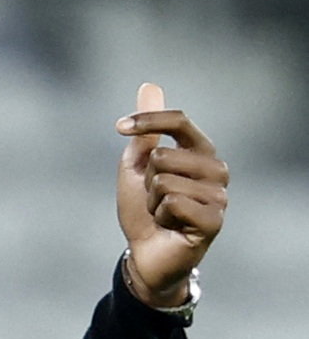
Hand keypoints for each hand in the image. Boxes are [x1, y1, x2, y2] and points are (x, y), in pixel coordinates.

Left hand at [115, 83, 227, 305]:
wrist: (144, 252)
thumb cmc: (143, 209)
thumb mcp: (137, 165)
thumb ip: (146, 130)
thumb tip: (151, 86)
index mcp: (201, 152)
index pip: (180, 121)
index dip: (147, 121)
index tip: (119, 127)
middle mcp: (217, 170)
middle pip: (163, 155)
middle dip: (145, 180)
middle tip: (153, 199)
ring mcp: (219, 196)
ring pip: (164, 180)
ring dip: (151, 201)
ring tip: (162, 213)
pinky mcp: (214, 220)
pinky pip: (173, 202)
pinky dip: (160, 215)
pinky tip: (170, 226)